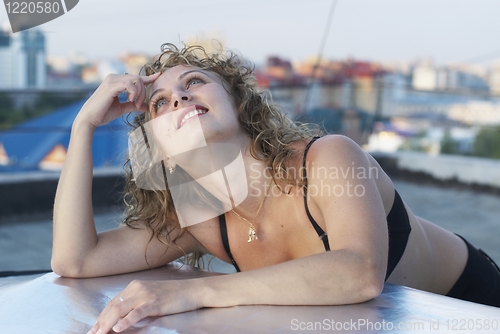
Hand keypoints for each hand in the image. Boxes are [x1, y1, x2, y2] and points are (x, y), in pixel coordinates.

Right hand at [77, 72, 160, 127]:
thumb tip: (147, 107)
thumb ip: (134, 105)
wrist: (89, 119)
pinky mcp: (111, 86)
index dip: (148, 77)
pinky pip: (129, 84)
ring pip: (135, 80)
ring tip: (136, 104)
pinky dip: (134, 93)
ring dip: (140, 93)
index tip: (159, 76)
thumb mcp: (122, 108)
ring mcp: (111, 80)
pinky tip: (132, 100)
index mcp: (116, 82)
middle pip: (138, 78)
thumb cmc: (103, 114)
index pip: (135, 77)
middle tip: (139, 105)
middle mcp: (113, 78)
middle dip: (143, 91)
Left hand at [87, 279, 203, 333]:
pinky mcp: (155, 302)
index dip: (101, 316)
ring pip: (120, 308)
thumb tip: (121, 317)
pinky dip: (126, 321)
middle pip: (113, 306)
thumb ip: (136, 303)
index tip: (94, 329)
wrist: (193, 291)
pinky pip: (137, 312)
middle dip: (100, 321)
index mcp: (135, 286)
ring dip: (107, 323)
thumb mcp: (151, 296)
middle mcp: (138, 288)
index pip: (113, 302)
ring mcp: (146, 294)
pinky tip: (118, 328)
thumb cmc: (174, 295)